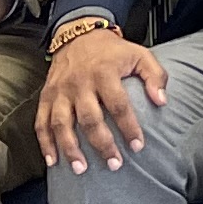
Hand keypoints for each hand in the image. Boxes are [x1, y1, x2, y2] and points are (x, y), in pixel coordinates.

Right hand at [37, 25, 170, 172]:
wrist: (78, 34)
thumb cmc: (112, 51)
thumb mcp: (139, 54)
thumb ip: (155, 76)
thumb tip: (162, 101)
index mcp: (104, 72)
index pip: (118, 104)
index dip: (128, 126)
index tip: (138, 145)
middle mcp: (79, 83)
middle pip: (89, 118)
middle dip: (101, 143)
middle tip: (114, 164)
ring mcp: (60, 91)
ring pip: (61, 123)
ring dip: (70, 148)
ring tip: (81, 169)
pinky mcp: (46, 96)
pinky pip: (41, 122)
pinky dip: (45, 143)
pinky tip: (52, 161)